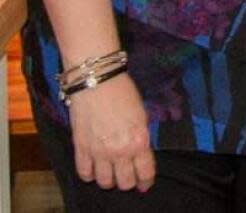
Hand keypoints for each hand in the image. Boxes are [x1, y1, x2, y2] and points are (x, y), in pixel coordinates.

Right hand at [68, 72, 155, 191]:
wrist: (97, 81)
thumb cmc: (124, 92)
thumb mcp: (142, 115)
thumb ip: (141, 137)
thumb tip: (140, 152)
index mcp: (139, 141)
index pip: (145, 172)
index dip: (146, 181)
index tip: (145, 183)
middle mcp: (120, 151)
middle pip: (125, 182)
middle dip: (129, 181)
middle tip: (128, 176)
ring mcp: (98, 152)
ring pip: (105, 182)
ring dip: (110, 180)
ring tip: (111, 173)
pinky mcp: (81, 148)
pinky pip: (84, 173)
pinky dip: (90, 175)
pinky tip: (94, 169)